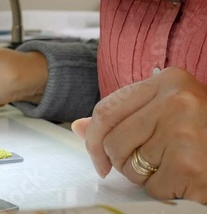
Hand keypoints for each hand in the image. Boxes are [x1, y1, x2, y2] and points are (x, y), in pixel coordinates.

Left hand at [72, 67, 206, 202]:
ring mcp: (185, 133)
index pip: (105, 110)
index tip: (98, 156)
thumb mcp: (168, 109)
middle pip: (112, 140)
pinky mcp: (190, 165)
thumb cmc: (206, 129)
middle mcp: (176, 102)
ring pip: (129, 166)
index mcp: (168, 81)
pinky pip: (152, 187)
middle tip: (147, 161)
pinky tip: (184, 177)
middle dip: (120, 160)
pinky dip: (163, 189)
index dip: (92, 137)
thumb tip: (78, 128)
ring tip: (170, 165)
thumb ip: (123, 115)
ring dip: (143, 175)